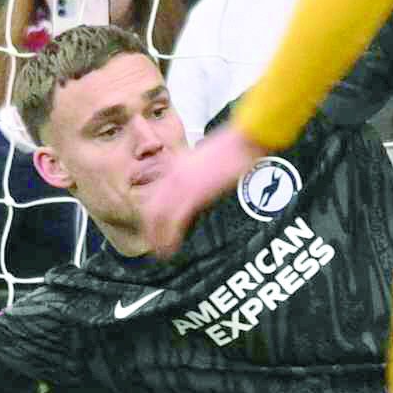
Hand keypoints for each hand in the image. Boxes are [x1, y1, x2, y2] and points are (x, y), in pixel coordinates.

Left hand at [141, 122, 264, 247]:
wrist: (243, 139)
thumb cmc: (234, 148)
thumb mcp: (209, 161)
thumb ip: (198, 175)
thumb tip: (200, 189)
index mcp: (177, 166)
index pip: (155, 194)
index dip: (151, 215)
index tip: (153, 229)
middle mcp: (173, 174)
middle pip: (150, 207)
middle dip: (150, 230)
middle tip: (154, 247)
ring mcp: (180, 183)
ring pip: (156, 216)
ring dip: (156, 237)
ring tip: (160, 253)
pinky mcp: (192, 192)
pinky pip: (173, 220)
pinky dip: (168, 238)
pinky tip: (169, 250)